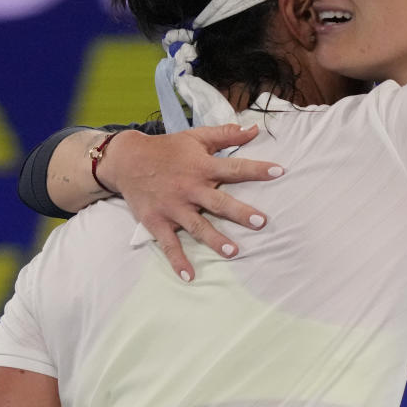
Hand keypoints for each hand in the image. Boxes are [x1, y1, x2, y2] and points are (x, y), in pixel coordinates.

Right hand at [104, 124, 283, 279]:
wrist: (126, 160)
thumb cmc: (166, 149)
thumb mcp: (195, 137)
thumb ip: (225, 135)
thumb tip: (254, 129)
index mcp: (202, 167)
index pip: (235, 168)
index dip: (258, 169)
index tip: (280, 172)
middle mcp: (190, 189)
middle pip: (219, 203)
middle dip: (240, 212)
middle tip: (261, 222)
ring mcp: (173, 208)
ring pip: (198, 226)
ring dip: (216, 240)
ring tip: (233, 252)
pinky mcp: (158, 222)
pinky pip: (169, 244)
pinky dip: (178, 261)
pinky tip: (189, 277)